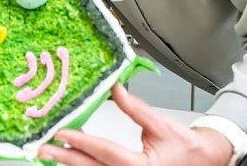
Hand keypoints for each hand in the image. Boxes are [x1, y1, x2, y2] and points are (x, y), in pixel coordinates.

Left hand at [38, 83, 232, 165]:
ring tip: (50, 153)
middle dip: (64, 158)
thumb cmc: (186, 149)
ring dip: (70, 164)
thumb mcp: (160, 125)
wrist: (203, 162)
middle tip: (43, 149)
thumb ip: (136, 108)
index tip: (62, 132)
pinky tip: (70, 159)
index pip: (105, 152)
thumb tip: (115, 88)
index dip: (82, 141)